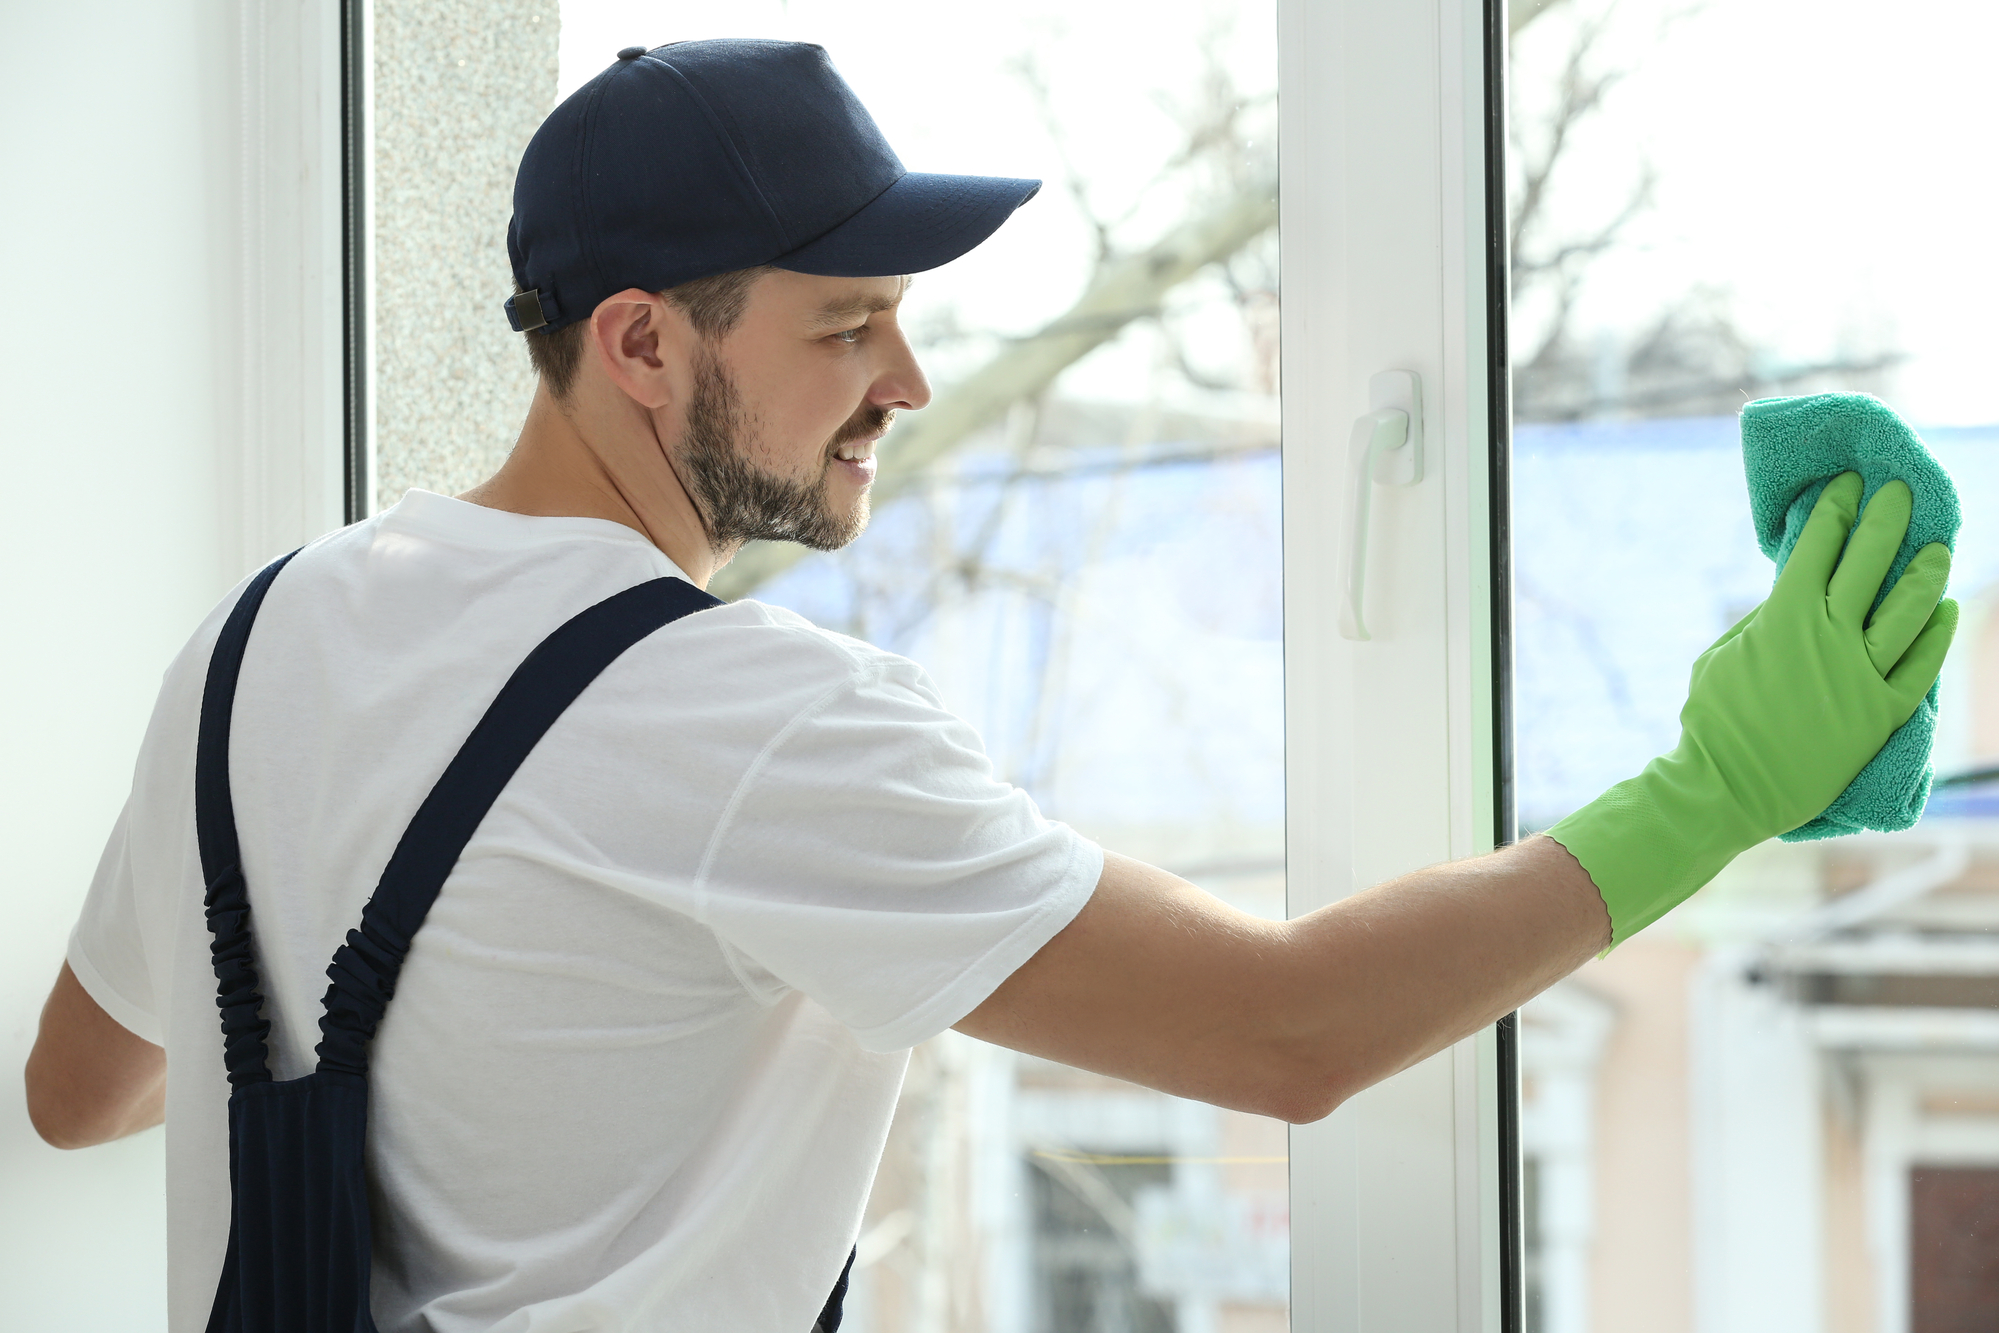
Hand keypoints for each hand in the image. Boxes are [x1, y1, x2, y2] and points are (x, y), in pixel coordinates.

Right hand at [1547, 472, 1956, 943]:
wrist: (1729, 787)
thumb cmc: (1713, 720)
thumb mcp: (1722, 654)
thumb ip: (1763, 621)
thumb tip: (1792, 593)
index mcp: (1785, 616)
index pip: (1821, 545)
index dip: (1837, 509)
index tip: (1848, 486)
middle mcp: (1831, 636)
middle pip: (1871, 562)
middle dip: (1886, 519)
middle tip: (1899, 492)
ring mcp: (1862, 674)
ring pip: (1909, 609)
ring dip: (1925, 571)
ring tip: (1936, 547)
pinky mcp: (1883, 712)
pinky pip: (1922, 665)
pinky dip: (1936, 633)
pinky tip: (1945, 610)